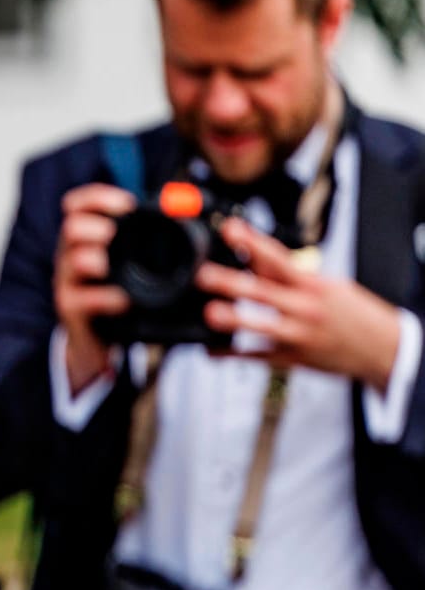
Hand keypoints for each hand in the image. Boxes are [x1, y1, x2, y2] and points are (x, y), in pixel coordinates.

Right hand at [54, 183, 138, 392]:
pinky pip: (83, 299)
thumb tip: (190, 204)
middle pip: (70, 226)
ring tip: (108, 266)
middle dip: (95, 227)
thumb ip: (146, 235)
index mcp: (85, 238)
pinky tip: (123, 301)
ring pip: (73, 260)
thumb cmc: (116, 294)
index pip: (77, 204)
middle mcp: (70, 255)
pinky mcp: (71, 308)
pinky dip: (105, 297)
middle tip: (113, 234)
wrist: (95, 340)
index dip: (98, 197)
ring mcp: (68, 282)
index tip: (127, 204)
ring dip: (94, 259)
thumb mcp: (127, 261)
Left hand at [196, 217, 401, 390]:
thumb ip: (287, 275)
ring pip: (261, 327)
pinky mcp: (292, 359)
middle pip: (263, 292)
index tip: (229, 229)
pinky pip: (256, 358)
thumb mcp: (326, 286)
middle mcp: (304, 309)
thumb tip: (251, 257)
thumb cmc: (351, 312)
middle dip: (233, 282)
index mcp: (312, 286)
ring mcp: (298, 336)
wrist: (384, 349)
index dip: (253, 243)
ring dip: (234, 319)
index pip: (278, 259)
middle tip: (204, 275)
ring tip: (210, 312)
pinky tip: (209, 349)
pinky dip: (231, 353)